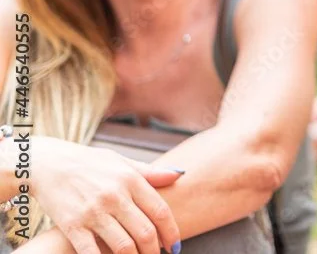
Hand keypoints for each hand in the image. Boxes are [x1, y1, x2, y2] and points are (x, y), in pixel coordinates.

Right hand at [29, 136, 182, 253]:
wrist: (48, 164)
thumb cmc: (89, 163)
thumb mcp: (121, 162)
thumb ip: (150, 172)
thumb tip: (179, 174)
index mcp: (130, 180)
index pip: (160, 211)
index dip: (172, 232)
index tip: (175, 245)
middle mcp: (114, 196)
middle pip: (145, 232)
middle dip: (155, 251)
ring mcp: (93, 212)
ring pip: (123, 246)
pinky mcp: (72, 226)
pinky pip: (92, 252)